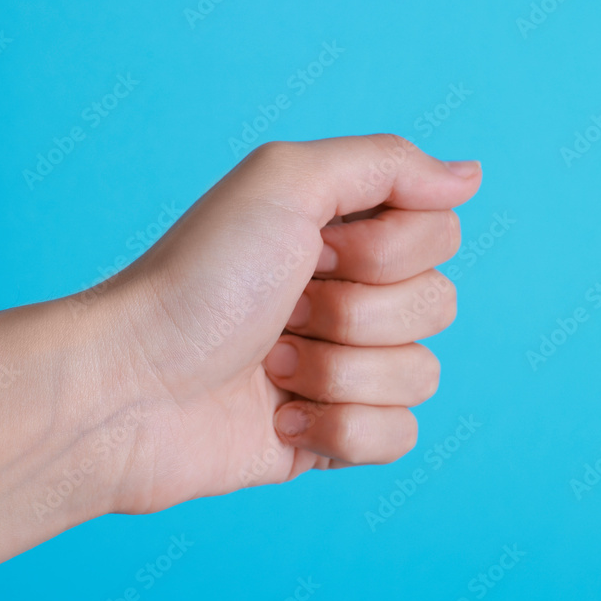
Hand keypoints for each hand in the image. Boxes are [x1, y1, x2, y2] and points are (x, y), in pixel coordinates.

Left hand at [87, 135, 481, 513]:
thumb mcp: (284, 182)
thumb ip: (388, 164)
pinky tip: (278, 418)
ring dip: (337, 374)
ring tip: (269, 368)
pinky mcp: (336, 435)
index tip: (315, 250)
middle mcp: (353, 296)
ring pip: (423, 376)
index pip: (441, 234)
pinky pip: (400, 436)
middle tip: (282, 312)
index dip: (385, 251)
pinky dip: (339, 430)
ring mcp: (347, 368)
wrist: (129, 388)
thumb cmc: (197, 280)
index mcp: (348, 233)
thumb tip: (470, 176)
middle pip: (438, 306)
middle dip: (353, 315)